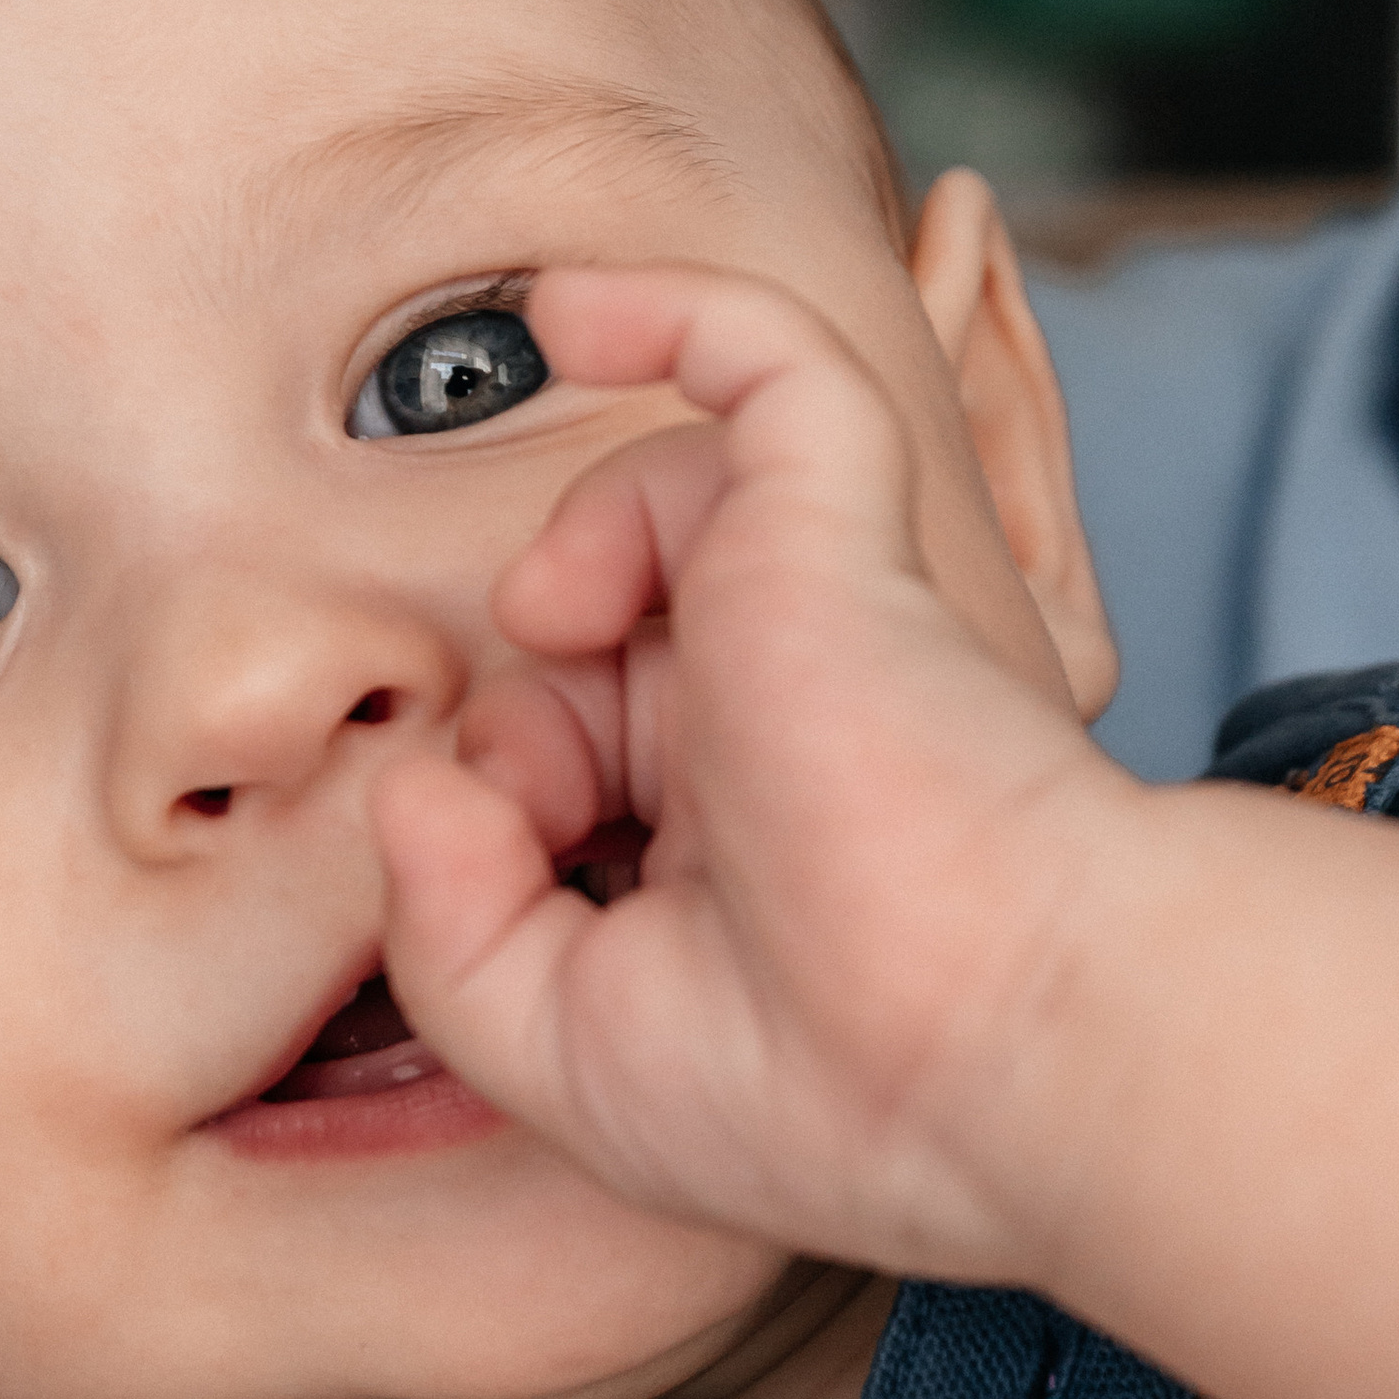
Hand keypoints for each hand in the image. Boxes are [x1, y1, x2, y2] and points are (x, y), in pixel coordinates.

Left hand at [374, 262, 1135, 1284]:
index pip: (569, 751)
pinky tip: (564, 309)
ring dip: (582, 542)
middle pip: (605, 628)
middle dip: (532, 696)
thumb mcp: (553, 1040)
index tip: (500, 879)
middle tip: (541, 799)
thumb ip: (443, 918)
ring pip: (675, 494)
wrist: (985, 1056)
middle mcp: (773, 719)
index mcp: (724, 843)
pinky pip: (762, 356)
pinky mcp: (836, 530)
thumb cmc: (811, 1090)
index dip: (495, 799)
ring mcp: (811, 616)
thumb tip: (413, 780)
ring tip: (557, 616)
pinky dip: (670, 308)